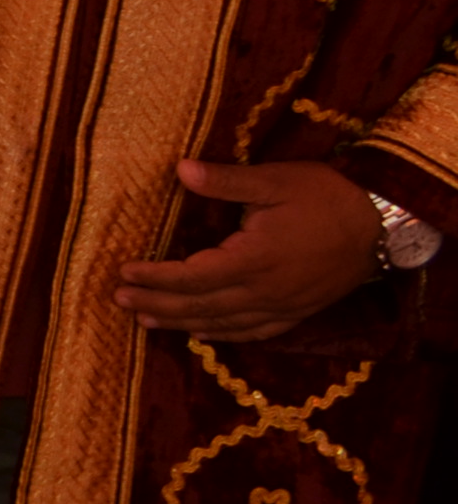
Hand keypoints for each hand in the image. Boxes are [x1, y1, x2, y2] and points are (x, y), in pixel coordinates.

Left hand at [114, 158, 383, 339]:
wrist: (382, 224)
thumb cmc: (326, 196)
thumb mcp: (274, 180)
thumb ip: (225, 181)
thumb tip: (179, 169)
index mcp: (254, 259)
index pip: (192, 277)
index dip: (155, 278)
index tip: (123, 273)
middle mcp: (266, 291)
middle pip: (201, 306)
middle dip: (158, 304)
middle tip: (119, 301)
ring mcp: (284, 306)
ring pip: (224, 323)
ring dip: (182, 323)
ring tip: (147, 321)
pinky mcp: (299, 311)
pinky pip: (254, 331)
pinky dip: (223, 334)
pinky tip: (203, 333)